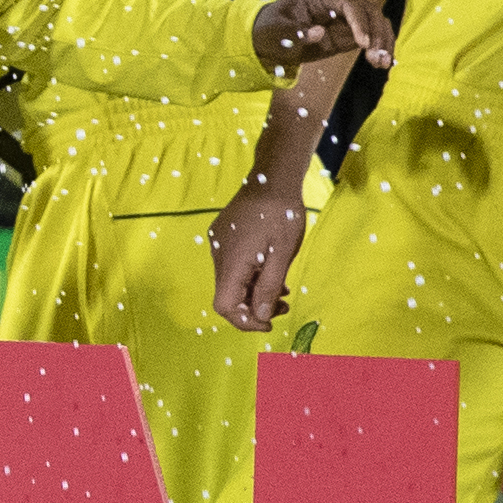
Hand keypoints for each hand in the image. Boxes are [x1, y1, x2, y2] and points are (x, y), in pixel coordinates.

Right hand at [208, 174, 312, 337]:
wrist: (271, 178)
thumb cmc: (281, 215)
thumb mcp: (282, 255)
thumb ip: (268, 288)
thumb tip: (259, 316)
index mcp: (231, 263)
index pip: (225, 306)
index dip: (245, 321)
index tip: (269, 323)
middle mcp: (218, 256)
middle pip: (228, 295)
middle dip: (254, 307)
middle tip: (284, 307)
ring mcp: (218, 244)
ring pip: (232, 280)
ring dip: (254, 291)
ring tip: (282, 290)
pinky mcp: (223, 235)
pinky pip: (233, 265)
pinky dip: (250, 275)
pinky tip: (270, 270)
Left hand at [249, 0, 392, 75]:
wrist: (268, 39)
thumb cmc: (270, 30)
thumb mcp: (276, 32)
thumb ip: (296, 32)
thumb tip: (320, 33)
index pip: (348, 4)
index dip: (359, 22)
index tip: (364, 44)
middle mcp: (337, 3)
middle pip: (368, 11)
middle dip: (377, 33)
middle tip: (378, 58)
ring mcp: (345, 18)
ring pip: (375, 22)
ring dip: (383, 41)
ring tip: (383, 63)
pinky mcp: (348, 33)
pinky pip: (370, 36)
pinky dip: (379, 47)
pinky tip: (382, 62)